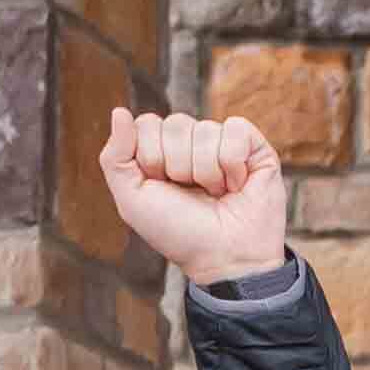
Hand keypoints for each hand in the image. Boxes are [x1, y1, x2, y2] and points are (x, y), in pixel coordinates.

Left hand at [98, 95, 299, 287]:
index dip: (151, 157)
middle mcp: (192, 143)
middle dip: (178, 166)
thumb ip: (115, 157)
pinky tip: (236, 185)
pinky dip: (231, 164)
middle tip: (192, 193)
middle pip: (175, 123)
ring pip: (204, 129)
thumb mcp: (132, 200)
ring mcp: (223, 142)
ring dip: (206, 172)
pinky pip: (234, 130)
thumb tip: (119, 111)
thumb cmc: (178, 233)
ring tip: (217, 194)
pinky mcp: (253, 146)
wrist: (223, 258)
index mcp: (161, 151)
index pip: (147, 123)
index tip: (162, 187)